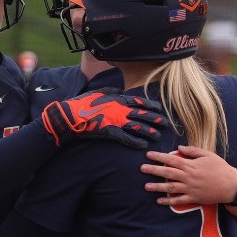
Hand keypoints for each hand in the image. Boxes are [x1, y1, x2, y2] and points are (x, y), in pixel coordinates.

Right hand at [39, 91, 169, 148]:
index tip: (159, 109)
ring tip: (158, 136)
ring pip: (138, 126)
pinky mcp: (111, 132)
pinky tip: (143, 146)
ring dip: (149, 132)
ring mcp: (116, 121)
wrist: (71, 115)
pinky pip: (127, 138)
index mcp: (118, 99)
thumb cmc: (83, 102)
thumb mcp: (99, 91)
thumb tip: (120, 90)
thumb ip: (112, 91)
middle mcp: (120, 109)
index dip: (151, 106)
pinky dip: (136, 142)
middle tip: (166, 124)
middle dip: (155, 119)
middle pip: (142, 114)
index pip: (139, 102)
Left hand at [142, 145, 236, 207]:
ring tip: (146, 186)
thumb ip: (193, 151)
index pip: (171, 159)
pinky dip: (168, 201)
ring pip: (170, 187)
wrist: (231, 185)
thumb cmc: (220, 168)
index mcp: (191, 165)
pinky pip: (178, 201)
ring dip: (158, 187)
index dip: (159, 157)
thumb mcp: (208, 155)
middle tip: (142, 169)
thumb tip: (179, 147)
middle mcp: (188, 177)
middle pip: (167, 173)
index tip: (148, 155)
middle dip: (153, 170)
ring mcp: (190, 188)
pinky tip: (159, 201)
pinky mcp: (194, 198)